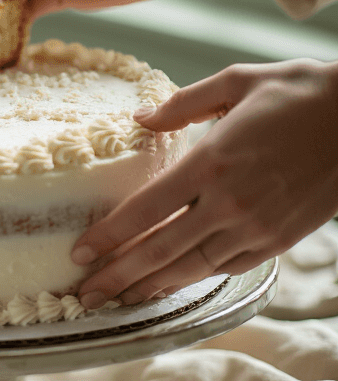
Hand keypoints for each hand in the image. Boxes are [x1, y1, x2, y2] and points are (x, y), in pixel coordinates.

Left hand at [70, 59, 337, 307]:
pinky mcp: (278, 240)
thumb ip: (182, 103)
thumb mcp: (238, 81)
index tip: (80, 251)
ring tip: (119, 300)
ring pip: (191, 267)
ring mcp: (256, 226)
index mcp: (213, 161)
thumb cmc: (300, 92)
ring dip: (151, 286)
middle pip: (160, 250)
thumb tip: (139, 121)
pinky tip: (169, 285)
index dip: (110, 236)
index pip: (146, 210)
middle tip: (84, 293)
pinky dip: (193, 279)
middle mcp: (230, 202)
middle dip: (118, 275)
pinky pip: (225, 268)